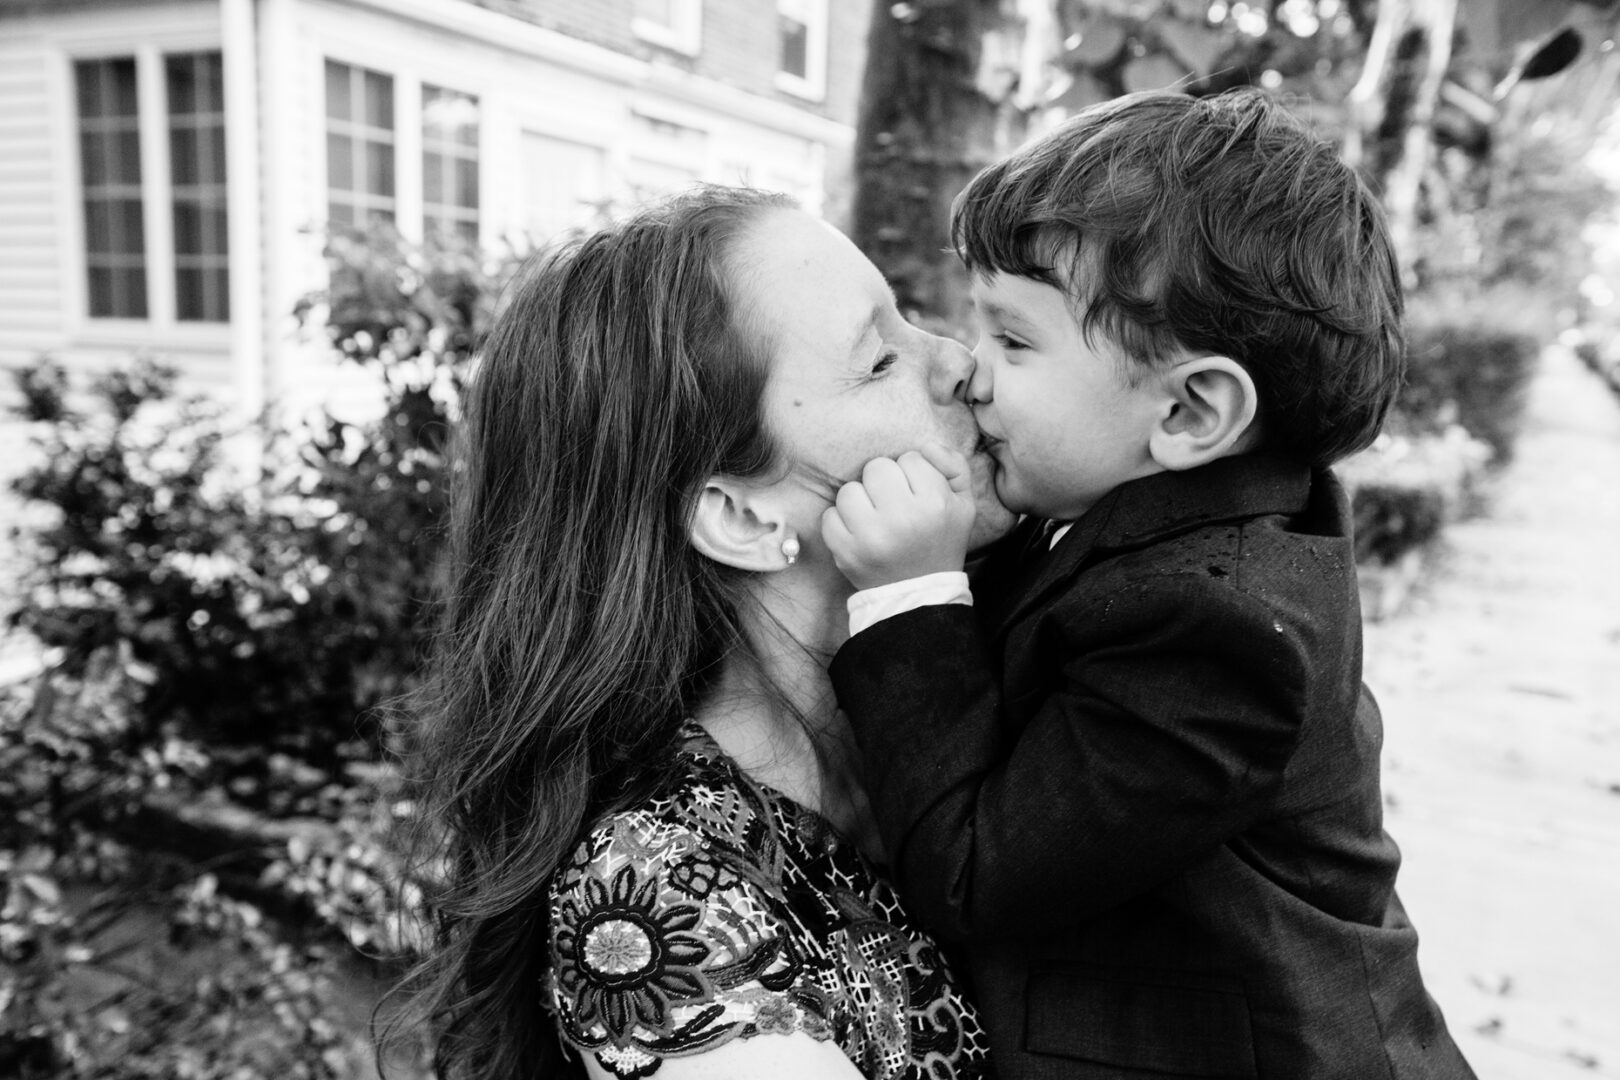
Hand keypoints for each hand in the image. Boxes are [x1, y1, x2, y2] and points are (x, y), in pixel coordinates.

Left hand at [821, 444, 975, 589]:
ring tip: (875, 519)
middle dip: (884, 483)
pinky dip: (841, 522)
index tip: (917, 497)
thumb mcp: (964, 504)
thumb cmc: (940, 541)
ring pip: (849, 489)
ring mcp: (871, 536)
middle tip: (893, 506)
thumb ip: (953, 465)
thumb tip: (924, 445)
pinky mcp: (846, 552)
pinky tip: (859, 533)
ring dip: (860, 501)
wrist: (919, 594)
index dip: (913, 475)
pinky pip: (829, 515)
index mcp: (935, 504)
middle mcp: (903, 518)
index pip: (910, 458)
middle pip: (877, 467)